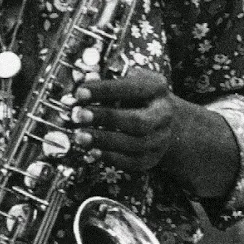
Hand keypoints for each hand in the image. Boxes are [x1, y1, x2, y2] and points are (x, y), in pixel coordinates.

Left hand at [73, 68, 241, 198]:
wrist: (164, 119)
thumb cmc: (137, 96)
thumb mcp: (129, 81)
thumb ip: (109, 82)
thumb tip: (82, 85)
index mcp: (157, 89)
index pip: (133, 89)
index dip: (105, 91)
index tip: (80, 92)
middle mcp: (164, 114)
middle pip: (138, 121)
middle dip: (107, 118)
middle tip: (80, 115)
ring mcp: (161, 138)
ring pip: (135, 144)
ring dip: (104, 140)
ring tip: (80, 135)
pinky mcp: (152, 157)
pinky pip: (133, 162)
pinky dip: (111, 158)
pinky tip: (93, 151)